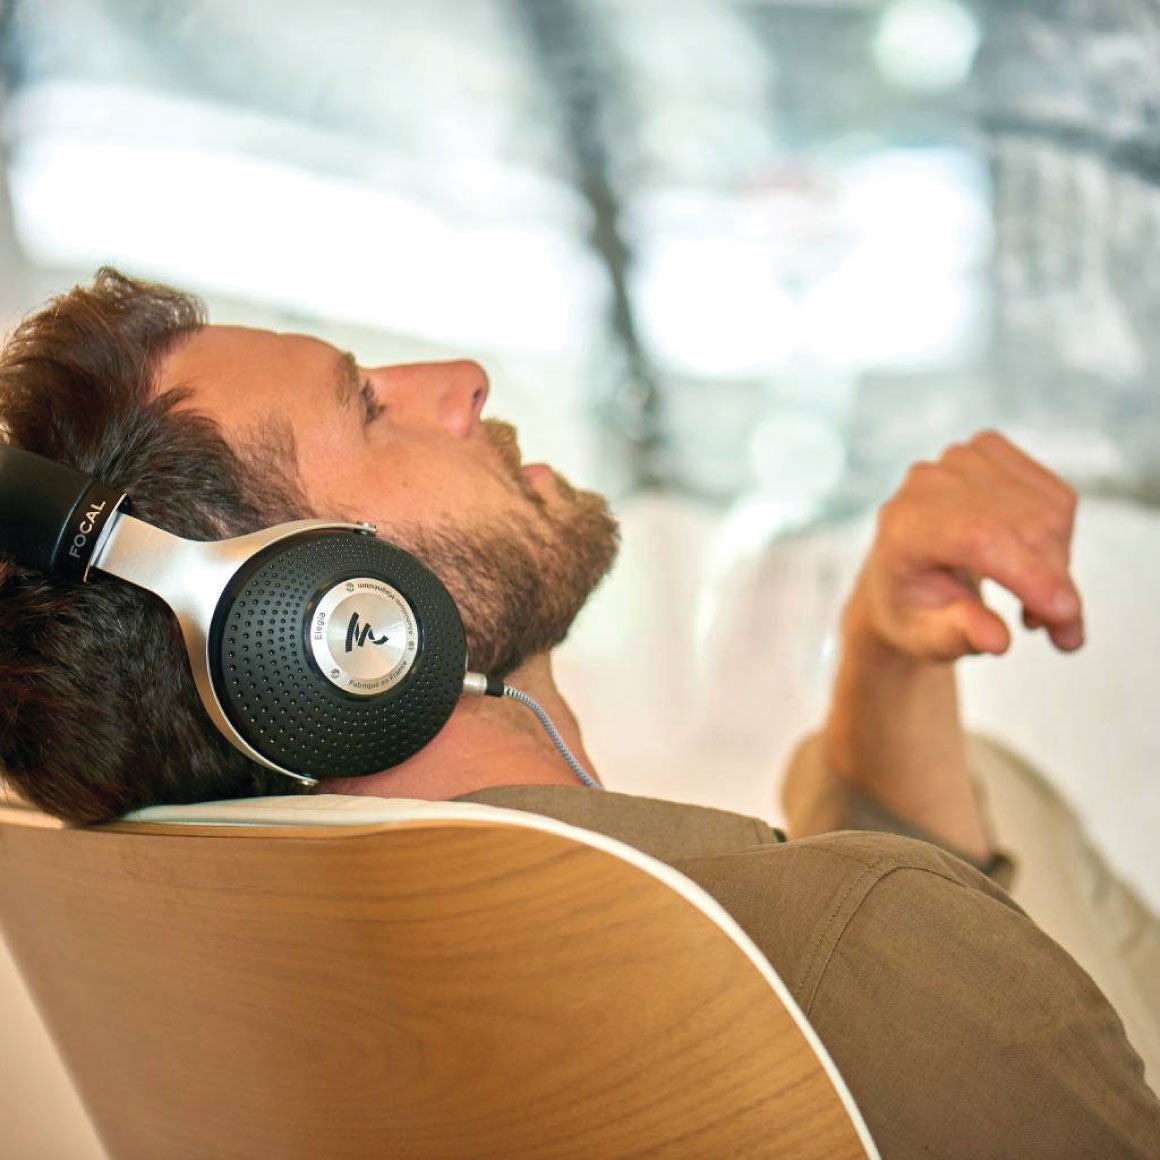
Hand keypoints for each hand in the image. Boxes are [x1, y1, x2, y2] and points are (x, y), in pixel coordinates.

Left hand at [847, 430, 1082, 663]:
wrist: (901, 576)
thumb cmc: (911, 610)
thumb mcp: (925, 638)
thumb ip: (958, 636)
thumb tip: (996, 639)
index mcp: (904, 528)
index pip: (980, 537)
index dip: (1030, 574)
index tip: (1065, 617)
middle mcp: (928, 485)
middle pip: (1024, 525)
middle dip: (1055, 585)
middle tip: (1061, 634)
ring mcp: (959, 461)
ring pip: (1048, 512)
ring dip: (1058, 566)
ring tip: (1033, 607)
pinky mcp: (989, 452)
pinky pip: (1054, 495)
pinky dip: (1059, 537)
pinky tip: (1030, 564)